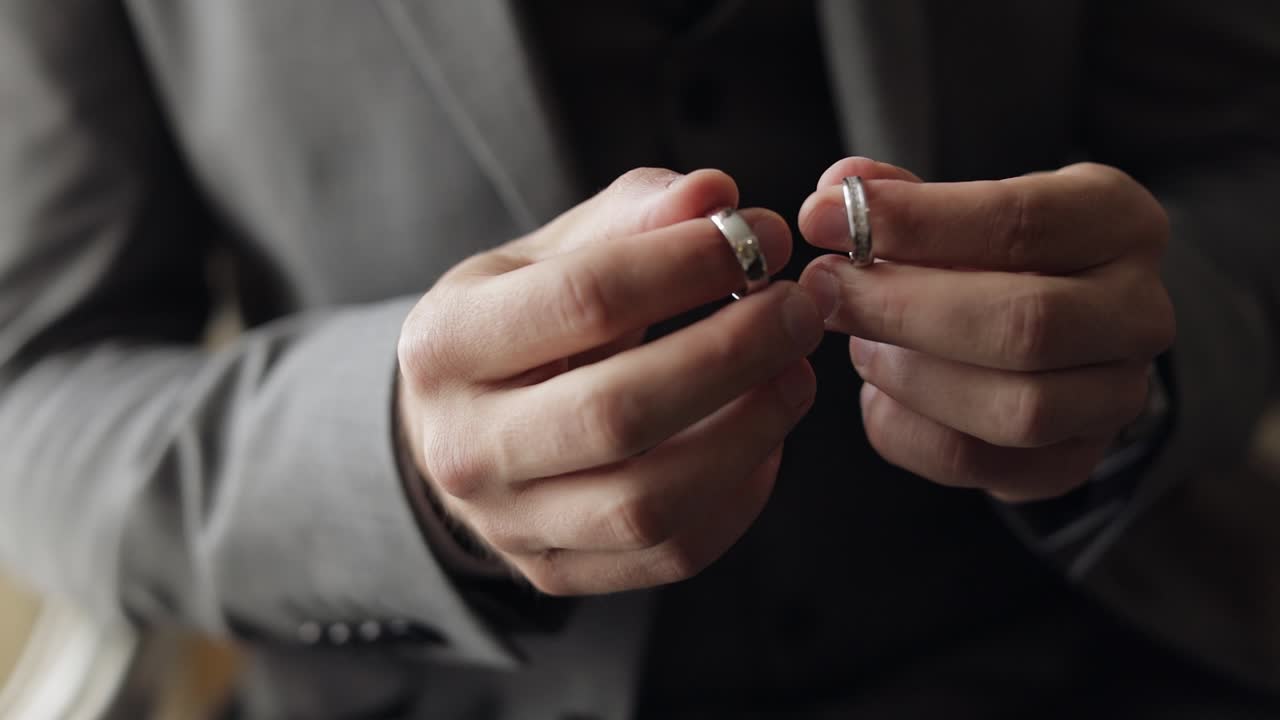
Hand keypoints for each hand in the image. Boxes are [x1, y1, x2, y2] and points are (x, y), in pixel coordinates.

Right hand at [397, 168, 823, 593]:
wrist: (455, 426)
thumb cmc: (517, 323)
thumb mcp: (548, 253)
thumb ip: (632, 217)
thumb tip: (717, 196)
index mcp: (447, 343)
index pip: (585, 300)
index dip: (690, 263)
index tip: (764, 235)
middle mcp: (464, 446)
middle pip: (619, 412)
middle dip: (734, 352)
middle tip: (801, 308)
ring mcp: (508, 524)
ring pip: (649, 504)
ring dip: (750, 432)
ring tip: (796, 372)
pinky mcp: (556, 572)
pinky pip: (670, 554)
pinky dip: (737, 497)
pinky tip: (764, 439)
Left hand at [798, 158, 1173, 501]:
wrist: (1052, 329)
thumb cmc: (994, 254)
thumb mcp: (963, 204)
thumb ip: (899, 197)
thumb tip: (833, 197)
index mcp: (1120, 222)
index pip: (1020, 221)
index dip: (912, 223)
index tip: (823, 219)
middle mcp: (1139, 312)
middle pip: (1025, 324)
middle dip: (902, 309)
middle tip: (826, 291)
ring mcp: (1117, 397)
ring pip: (1015, 409)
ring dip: (910, 376)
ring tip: (860, 345)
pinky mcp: (1072, 461)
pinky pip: (977, 463)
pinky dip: (906, 430)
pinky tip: (879, 394)